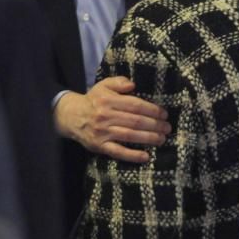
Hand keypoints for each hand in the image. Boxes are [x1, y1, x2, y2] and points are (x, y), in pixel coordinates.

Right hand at [53, 76, 170, 162]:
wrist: (72, 116)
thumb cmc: (94, 100)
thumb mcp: (104, 85)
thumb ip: (118, 82)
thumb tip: (133, 85)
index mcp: (108, 100)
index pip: (135, 105)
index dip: (152, 110)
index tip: (164, 113)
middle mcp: (106, 116)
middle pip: (135, 121)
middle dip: (154, 125)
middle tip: (167, 127)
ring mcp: (103, 133)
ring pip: (129, 136)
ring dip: (148, 138)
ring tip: (162, 139)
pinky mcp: (100, 146)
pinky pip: (118, 152)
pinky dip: (132, 155)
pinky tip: (146, 156)